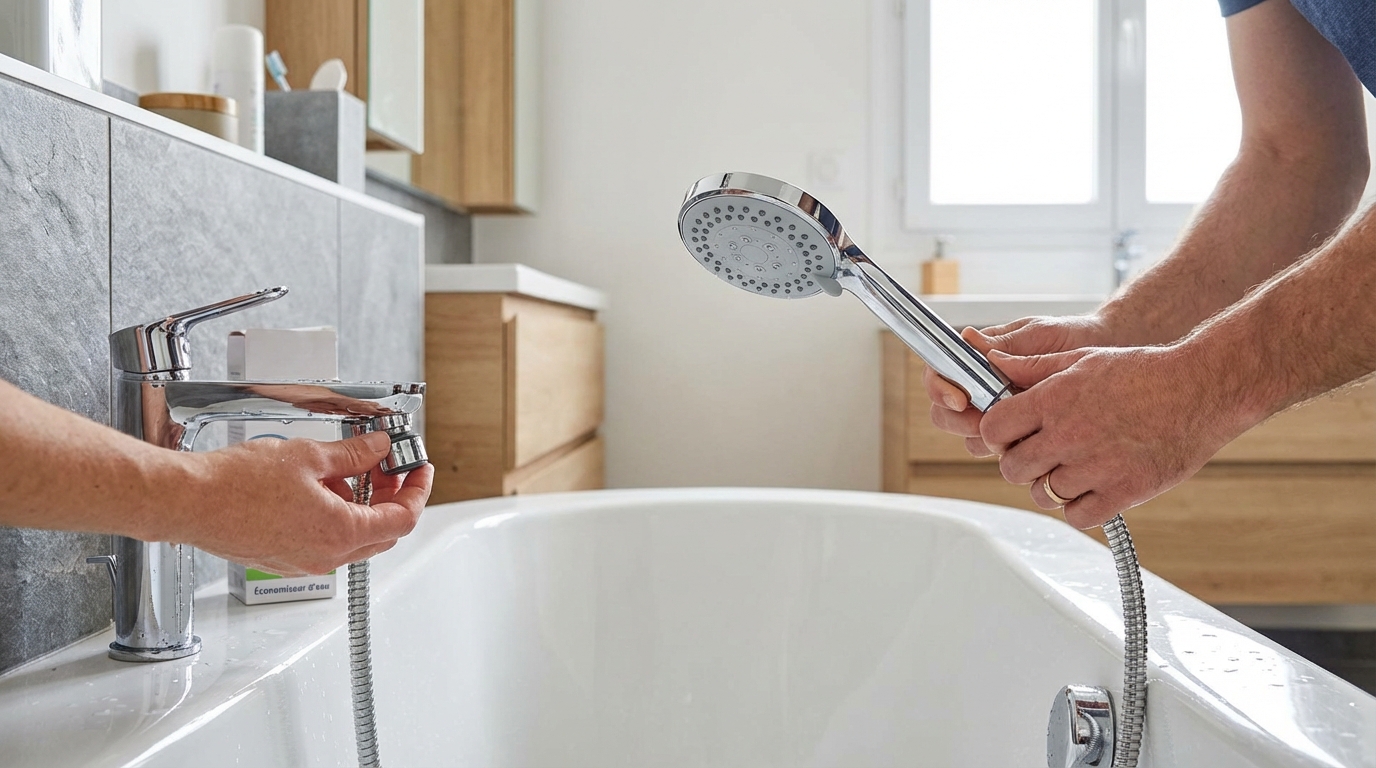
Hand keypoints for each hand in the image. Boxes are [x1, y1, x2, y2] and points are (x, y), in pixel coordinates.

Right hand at [173, 431, 433, 575]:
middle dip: (392, 495)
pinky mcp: (283, 558)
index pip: (402, 517)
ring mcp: (304, 561)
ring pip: (354, 537)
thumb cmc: (235, 485)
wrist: (187, 502)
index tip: (419, 468)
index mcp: (341, 533)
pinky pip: (326, 540)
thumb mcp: (309, 457)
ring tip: (351, 468)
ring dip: (362, 504)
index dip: (417, 489)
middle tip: (389, 466)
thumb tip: (378, 448)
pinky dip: (336, 515)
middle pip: (383, 531)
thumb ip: (353, 455)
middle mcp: (326, 556)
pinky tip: (322, 486)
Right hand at [925, 315, 1113, 456]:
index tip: (960, 399)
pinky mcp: (1016, 432)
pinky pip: (997, 449)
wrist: (1105, 355)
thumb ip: (1005, 344)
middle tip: (984, 420)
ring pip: (968, 436)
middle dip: (959, 420)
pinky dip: (1007, 448)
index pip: (940, 373)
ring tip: (1013, 428)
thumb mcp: (1040, 335)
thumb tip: (967, 338)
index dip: (940, 388)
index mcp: (979, 358)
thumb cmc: (1073, 337)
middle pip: (944, 412)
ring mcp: (997, 412)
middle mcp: (981, 387)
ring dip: (984, 436)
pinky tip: (1029, 439)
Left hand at [978, 344, 1240, 528]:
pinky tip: (1090, 487)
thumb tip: (992, 360)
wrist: (1201, 389)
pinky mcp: (1124, 492)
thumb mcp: (1081, 358)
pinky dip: (1078, 507)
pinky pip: (1077, 516)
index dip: (997, 434)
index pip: (992, 430)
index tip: (1009, 433)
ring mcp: (1096, 467)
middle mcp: (1069, 435)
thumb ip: (1032, 366)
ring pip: (1043, 494)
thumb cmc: (1142, 371)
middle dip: (1020, 461)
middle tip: (1040, 453)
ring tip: (1070, 468)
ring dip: (1050, 485)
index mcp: (1053, 400)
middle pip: (1012, 467)